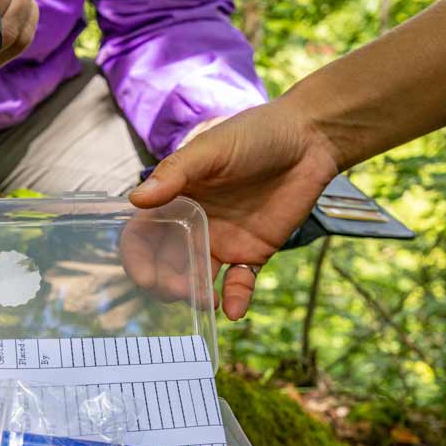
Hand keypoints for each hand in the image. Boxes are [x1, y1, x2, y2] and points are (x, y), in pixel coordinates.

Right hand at [129, 96, 339, 319]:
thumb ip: (175, 173)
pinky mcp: (253, 253)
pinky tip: (234, 310)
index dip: (137, 258)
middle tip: (175, 291)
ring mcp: (223, 241)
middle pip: (166, 264)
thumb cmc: (254, 135)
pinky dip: (236, 300)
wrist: (309, 140)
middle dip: (165, 283)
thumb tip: (136, 200)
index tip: (144, 275)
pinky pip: (239, 283)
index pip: (144, 235)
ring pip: (198, 279)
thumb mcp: (211, 150)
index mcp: (175, 199)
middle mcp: (193, 224)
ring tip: (205, 300)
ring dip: (195, 296)